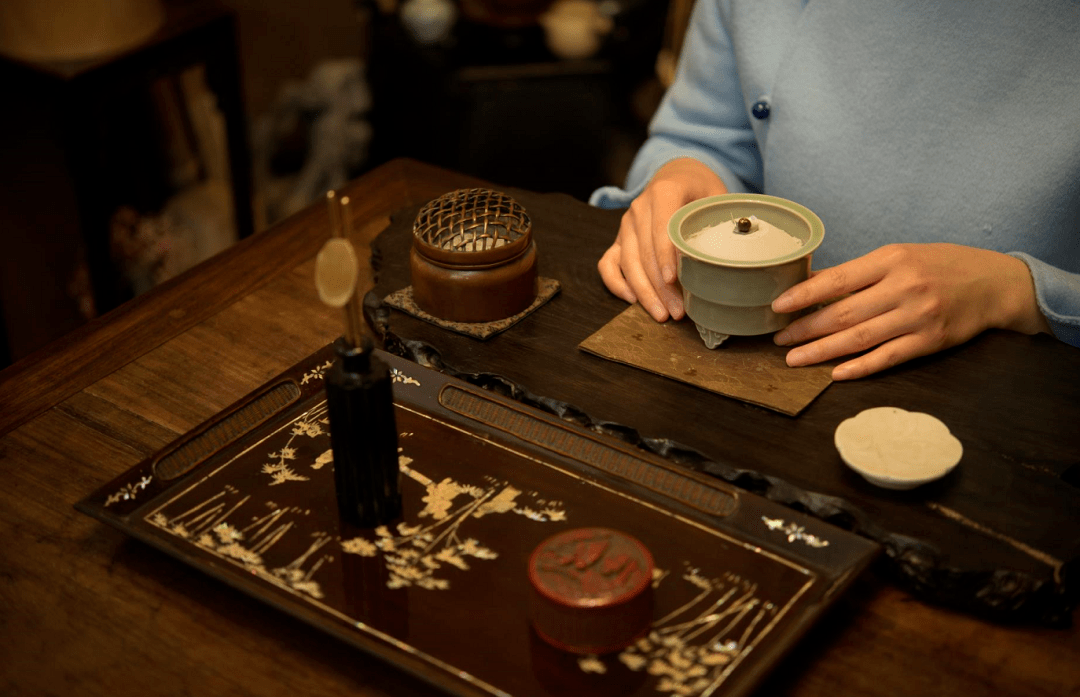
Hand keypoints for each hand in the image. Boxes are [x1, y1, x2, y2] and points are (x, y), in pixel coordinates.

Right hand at [598, 158, 727, 320]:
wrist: (675, 174)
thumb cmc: (699, 188)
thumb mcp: (715, 195)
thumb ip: (720, 220)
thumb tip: (734, 255)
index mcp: (663, 192)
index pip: (661, 229)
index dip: (666, 257)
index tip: (674, 280)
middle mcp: (639, 208)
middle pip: (644, 253)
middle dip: (659, 286)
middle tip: (677, 311)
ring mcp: (626, 225)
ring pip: (627, 263)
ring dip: (644, 292)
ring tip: (662, 314)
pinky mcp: (619, 239)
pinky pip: (608, 263)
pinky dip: (616, 283)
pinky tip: (632, 300)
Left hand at [771, 243, 1050, 379]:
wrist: (995, 283)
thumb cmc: (940, 266)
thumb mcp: (899, 256)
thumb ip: (858, 272)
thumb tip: (810, 282)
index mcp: (891, 259)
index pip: (837, 279)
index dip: (803, 295)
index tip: (777, 306)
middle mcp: (904, 287)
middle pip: (843, 313)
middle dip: (805, 329)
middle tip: (780, 339)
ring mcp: (918, 316)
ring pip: (859, 338)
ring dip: (822, 351)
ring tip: (794, 359)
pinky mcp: (930, 341)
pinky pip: (888, 358)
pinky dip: (860, 367)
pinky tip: (835, 373)